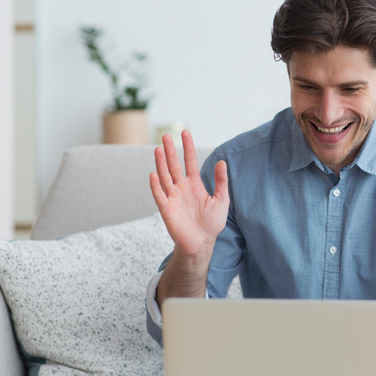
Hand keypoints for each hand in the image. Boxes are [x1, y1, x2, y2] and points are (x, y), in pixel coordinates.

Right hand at [149, 130, 228, 262]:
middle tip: (166, 135)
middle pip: (174, 165)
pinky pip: (160, 196)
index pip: (190, 161)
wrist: (202, 242)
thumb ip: (221, 182)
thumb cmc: (212, 222)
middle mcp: (181, 188)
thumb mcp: (221, 200)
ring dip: (161, 163)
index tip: (185, 133)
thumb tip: (222, 162)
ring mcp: (172, 197)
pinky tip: (154, 174)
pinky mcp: (166, 209)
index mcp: (194, 184)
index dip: (188, 147)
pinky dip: (156, 186)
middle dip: (170, 151)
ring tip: (159, 149)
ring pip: (164, 177)